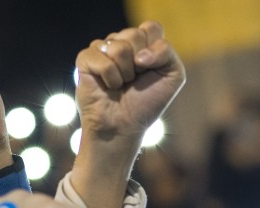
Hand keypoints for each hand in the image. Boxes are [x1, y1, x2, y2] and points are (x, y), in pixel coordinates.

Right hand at [72, 21, 185, 207]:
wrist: (124, 126)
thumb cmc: (146, 103)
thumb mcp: (173, 76)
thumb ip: (167, 52)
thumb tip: (139, 55)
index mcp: (143, 44)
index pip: (151, 28)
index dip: (154, 49)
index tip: (151, 69)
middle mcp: (122, 43)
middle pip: (134, 34)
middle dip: (140, 63)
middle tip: (134, 80)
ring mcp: (102, 49)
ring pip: (118, 47)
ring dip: (125, 73)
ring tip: (121, 84)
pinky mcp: (86, 59)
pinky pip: (102, 59)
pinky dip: (110, 77)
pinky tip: (107, 86)